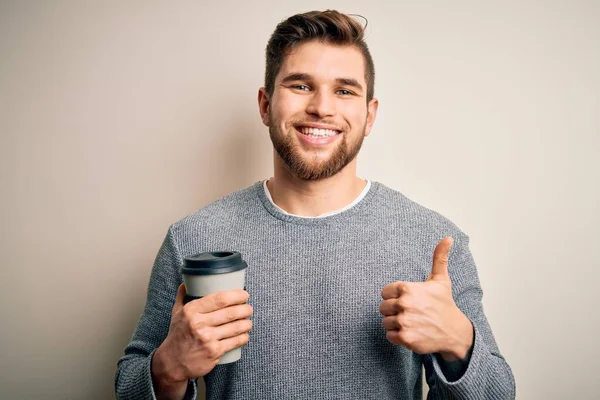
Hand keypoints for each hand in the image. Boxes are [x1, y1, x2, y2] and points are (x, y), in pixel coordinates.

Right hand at [152, 284, 252, 390]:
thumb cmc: (177, 335)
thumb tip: (187, 281)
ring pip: (235, 327)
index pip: (219, 299)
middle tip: (249, 308)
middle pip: (231, 312)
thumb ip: (182, 296)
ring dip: (247, 323)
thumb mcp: (176, 313)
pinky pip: (235, 342)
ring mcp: (207, 339)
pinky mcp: (214, 352)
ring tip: (248, 321)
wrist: (172, 362)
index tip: (244, 294)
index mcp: (191, 311)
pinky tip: (245, 334)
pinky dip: (244, 337)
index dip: (236, 295)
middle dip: (245, 309)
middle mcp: (199, 324)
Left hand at [379, 237, 472, 360]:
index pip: (385, 292)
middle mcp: (405, 304)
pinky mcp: (406, 338)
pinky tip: (411, 332)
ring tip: (411, 323)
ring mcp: (405, 322)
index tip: (407, 301)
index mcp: (408, 288)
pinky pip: (389, 336)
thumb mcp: (441, 280)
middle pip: (383, 307)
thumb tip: (448, 238)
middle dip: (394, 311)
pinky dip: (397, 336)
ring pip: (385, 322)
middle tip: (410, 313)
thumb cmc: (444, 304)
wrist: (455, 332)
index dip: (394, 297)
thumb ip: (439, 258)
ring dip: (396, 324)